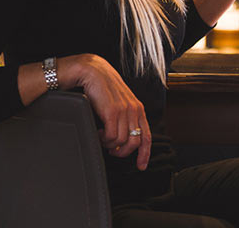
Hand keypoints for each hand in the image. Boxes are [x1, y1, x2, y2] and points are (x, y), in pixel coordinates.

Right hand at [59, 54, 151, 169]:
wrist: (91, 71)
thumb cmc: (102, 87)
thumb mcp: (118, 103)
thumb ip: (124, 117)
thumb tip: (121, 139)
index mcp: (138, 108)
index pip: (147, 136)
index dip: (145, 154)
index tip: (141, 166)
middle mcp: (134, 109)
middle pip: (134, 143)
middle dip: (122, 152)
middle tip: (111, 151)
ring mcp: (124, 110)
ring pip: (121, 141)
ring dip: (109, 144)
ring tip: (101, 136)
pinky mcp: (112, 111)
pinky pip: (111, 136)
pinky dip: (103, 139)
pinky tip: (98, 132)